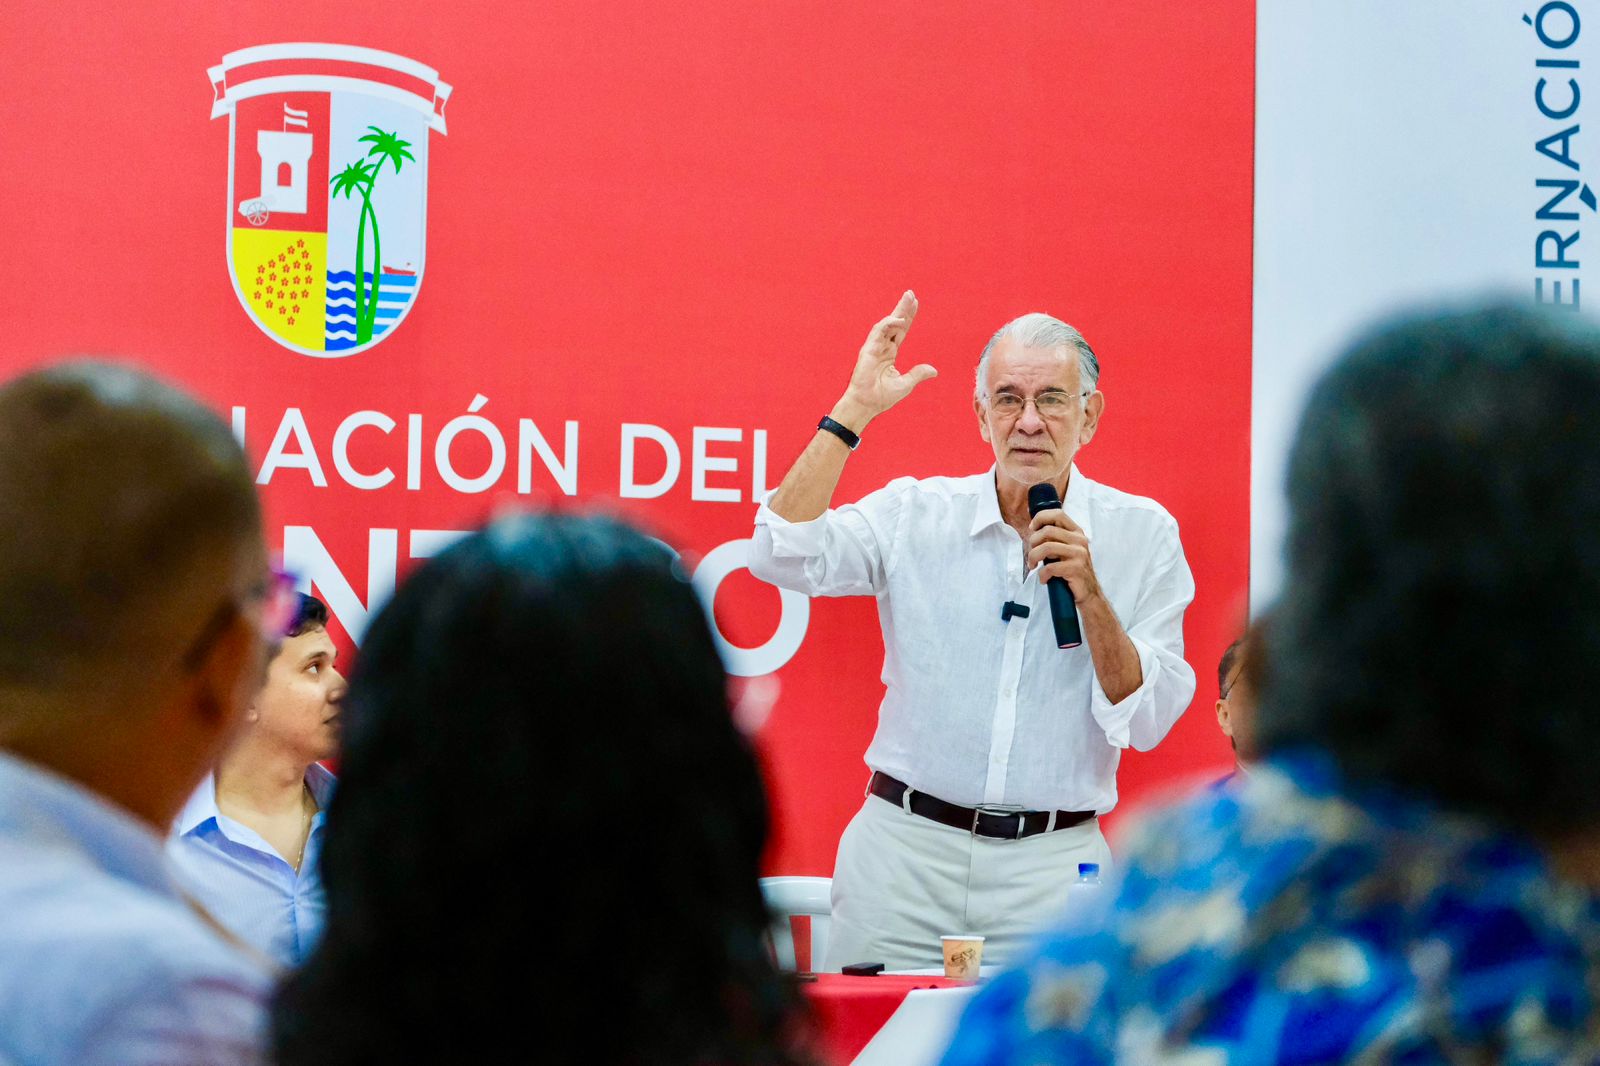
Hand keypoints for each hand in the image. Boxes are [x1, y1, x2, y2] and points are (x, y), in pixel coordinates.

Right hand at [834, 290, 937, 428]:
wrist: (866, 405)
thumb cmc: (882, 397)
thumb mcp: (905, 384)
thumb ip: (918, 373)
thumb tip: (934, 370)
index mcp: (890, 354)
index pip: (901, 331)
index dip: (908, 318)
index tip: (915, 304)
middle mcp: (882, 348)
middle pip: (894, 323)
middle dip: (903, 308)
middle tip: (911, 293)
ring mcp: (874, 347)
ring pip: (886, 323)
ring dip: (897, 311)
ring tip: (908, 299)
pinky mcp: (868, 350)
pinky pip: (878, 332)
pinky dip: (888, 324)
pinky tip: (899, 320)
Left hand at [1026, 508, 1101, 602]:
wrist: (1089, 593)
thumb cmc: (1072, 571)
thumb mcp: (1066, 550)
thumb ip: (1055, 538)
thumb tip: (1033, 529)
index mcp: (1076, 532)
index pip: (1058, 514)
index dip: (1040, 518)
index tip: (1032, 529)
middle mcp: (1079, 540)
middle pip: (1047, 530)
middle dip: (1032, 542)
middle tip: (1031, 554)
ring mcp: (1079, 554)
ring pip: (1046, 547)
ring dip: (1033, 557)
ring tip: (1033, 565)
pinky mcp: (1076, 568)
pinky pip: (1050, 567)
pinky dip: (1042, 574)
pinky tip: (1044, 579)